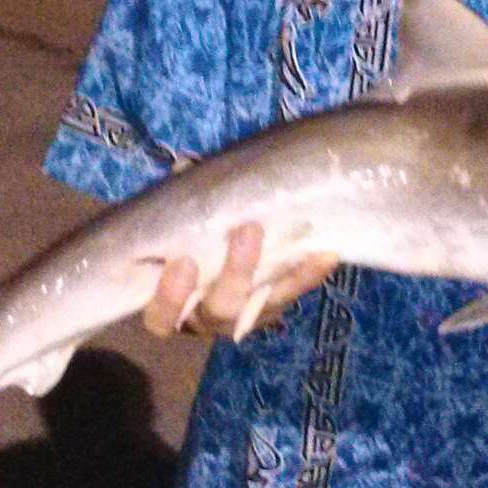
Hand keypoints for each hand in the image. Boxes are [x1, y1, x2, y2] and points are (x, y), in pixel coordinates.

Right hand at [144, 222, 338, 341]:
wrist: (208, 262)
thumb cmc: (180, 243)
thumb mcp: (173, 227)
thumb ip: (177, 204)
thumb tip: (185, 168)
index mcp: (171, 306)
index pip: (162, 316)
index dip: (170, 296)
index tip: (182, 262)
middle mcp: (207, 318)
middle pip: (220, 308)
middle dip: (235, 271)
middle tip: (248, 230)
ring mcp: (243, 316)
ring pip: (259, 305)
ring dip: (276, 271)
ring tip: (293, 237)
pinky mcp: (273, 306)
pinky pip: (290, 294)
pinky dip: (307, 274)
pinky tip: (325, 253)